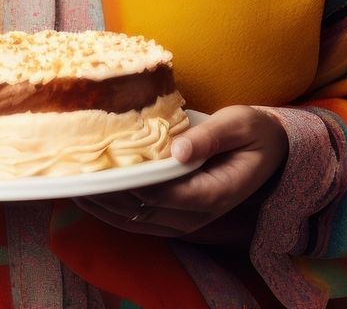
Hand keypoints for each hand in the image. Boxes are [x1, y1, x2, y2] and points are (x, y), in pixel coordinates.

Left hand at [73, 105, 287, 243]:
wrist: (271, 149)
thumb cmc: (254, 131)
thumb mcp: (239, 125)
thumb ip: (209, 137)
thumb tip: (177, 149)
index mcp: (214, 193)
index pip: (163, 195)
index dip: (130, 184)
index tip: (101, 166)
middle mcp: (198, 215)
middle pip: (143, 212)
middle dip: (108, 196)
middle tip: (75, 174)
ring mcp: (187, 219)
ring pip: (137, 221)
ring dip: (105, 206)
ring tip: (75, 184)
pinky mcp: (179, 214)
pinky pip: (141, 219)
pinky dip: (115, 209)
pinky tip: (93, 192)